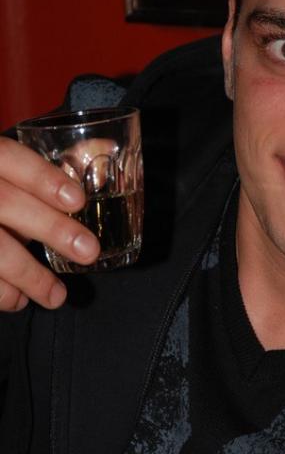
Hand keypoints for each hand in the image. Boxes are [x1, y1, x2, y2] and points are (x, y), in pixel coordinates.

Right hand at [0, 137, 100, 310]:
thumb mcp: (6, 165)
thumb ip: (47, 165)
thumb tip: (103, 155)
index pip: (10, 157)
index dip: (43, 178)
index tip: (78, 200)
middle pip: (6, 204)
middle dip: (51, 228)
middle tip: (90, 251)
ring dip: (26, 275)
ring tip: (57, 296)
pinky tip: (18, 300)